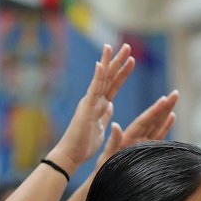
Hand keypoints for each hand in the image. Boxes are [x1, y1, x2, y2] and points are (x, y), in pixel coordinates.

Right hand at [47, 43, 133, 173]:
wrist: (71, 155)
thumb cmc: (84, 145)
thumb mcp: (101, 128)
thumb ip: (104, 115)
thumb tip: (109, 106)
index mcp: (99, 105)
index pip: (113, 85)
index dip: (121, 72)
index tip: (130, 59)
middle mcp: (94, 100)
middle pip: (108, 77)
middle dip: (117, 61)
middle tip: (126, 45)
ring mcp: (89, 103)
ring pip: (101, 79)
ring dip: (109, 63)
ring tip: (115, 47)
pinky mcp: (86, 109)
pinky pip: (94, 90)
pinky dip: (98, 77)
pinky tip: (101, 64)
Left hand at [100, 90, 177, 166]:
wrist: (106, 184)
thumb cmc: (104, 172)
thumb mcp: (107, 157)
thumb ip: (113, 141)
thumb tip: (115, 125)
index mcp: (127, 138)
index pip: (144, 121)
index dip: (155, 111)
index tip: (164, 99)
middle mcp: (136, 139)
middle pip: (152, 120)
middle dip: (164, 107)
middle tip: (175, 93)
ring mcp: (141, 145)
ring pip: (156, 125)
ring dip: (166, 113)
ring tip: (174, 100)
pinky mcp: (146, 152)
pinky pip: (158, 137)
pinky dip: (165, 127)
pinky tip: (172, 117)